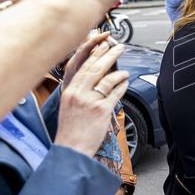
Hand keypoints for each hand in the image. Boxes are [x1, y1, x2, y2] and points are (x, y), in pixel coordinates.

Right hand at [54, 41, 129, 155]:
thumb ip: (79, 92)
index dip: (94, 54)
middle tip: (119, 47)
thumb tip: (93, 80)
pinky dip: (122, 86)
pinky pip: (115, 93)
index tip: (102, 45)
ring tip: (125, 71)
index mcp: (69, 91)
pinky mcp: (102, 110)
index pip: (83, 67)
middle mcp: (78, 94)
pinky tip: (126, 83)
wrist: (72, 149)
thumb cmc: (71, 130)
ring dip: (119, 73)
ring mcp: (90, 101)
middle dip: (109, 55)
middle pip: (96, 69)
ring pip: (108, 79)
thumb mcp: (68, 106)